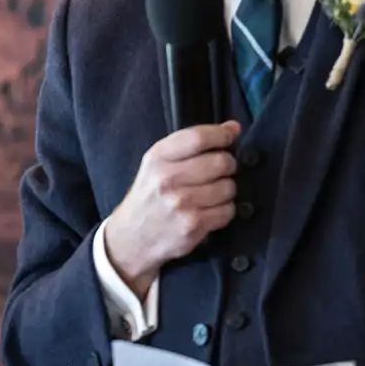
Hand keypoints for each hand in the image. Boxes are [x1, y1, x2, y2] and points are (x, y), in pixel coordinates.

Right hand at [102, 122, 241, 296]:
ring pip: (228, 187)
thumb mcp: (157, 163)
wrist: (131, 238)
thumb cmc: (149, 197)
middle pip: (220, 162)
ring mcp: (181, 204)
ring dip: (226, 190)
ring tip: (211, 194)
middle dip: (227, 165)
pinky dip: (224, 210)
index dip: (222, 134)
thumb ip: (192, 144)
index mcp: (158, 158)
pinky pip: (227, 211)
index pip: (198, 137)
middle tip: (221, 170)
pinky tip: (210, 210)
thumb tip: (232, 128)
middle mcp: (167, 179)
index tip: (231, 134)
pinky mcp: (193, 226)